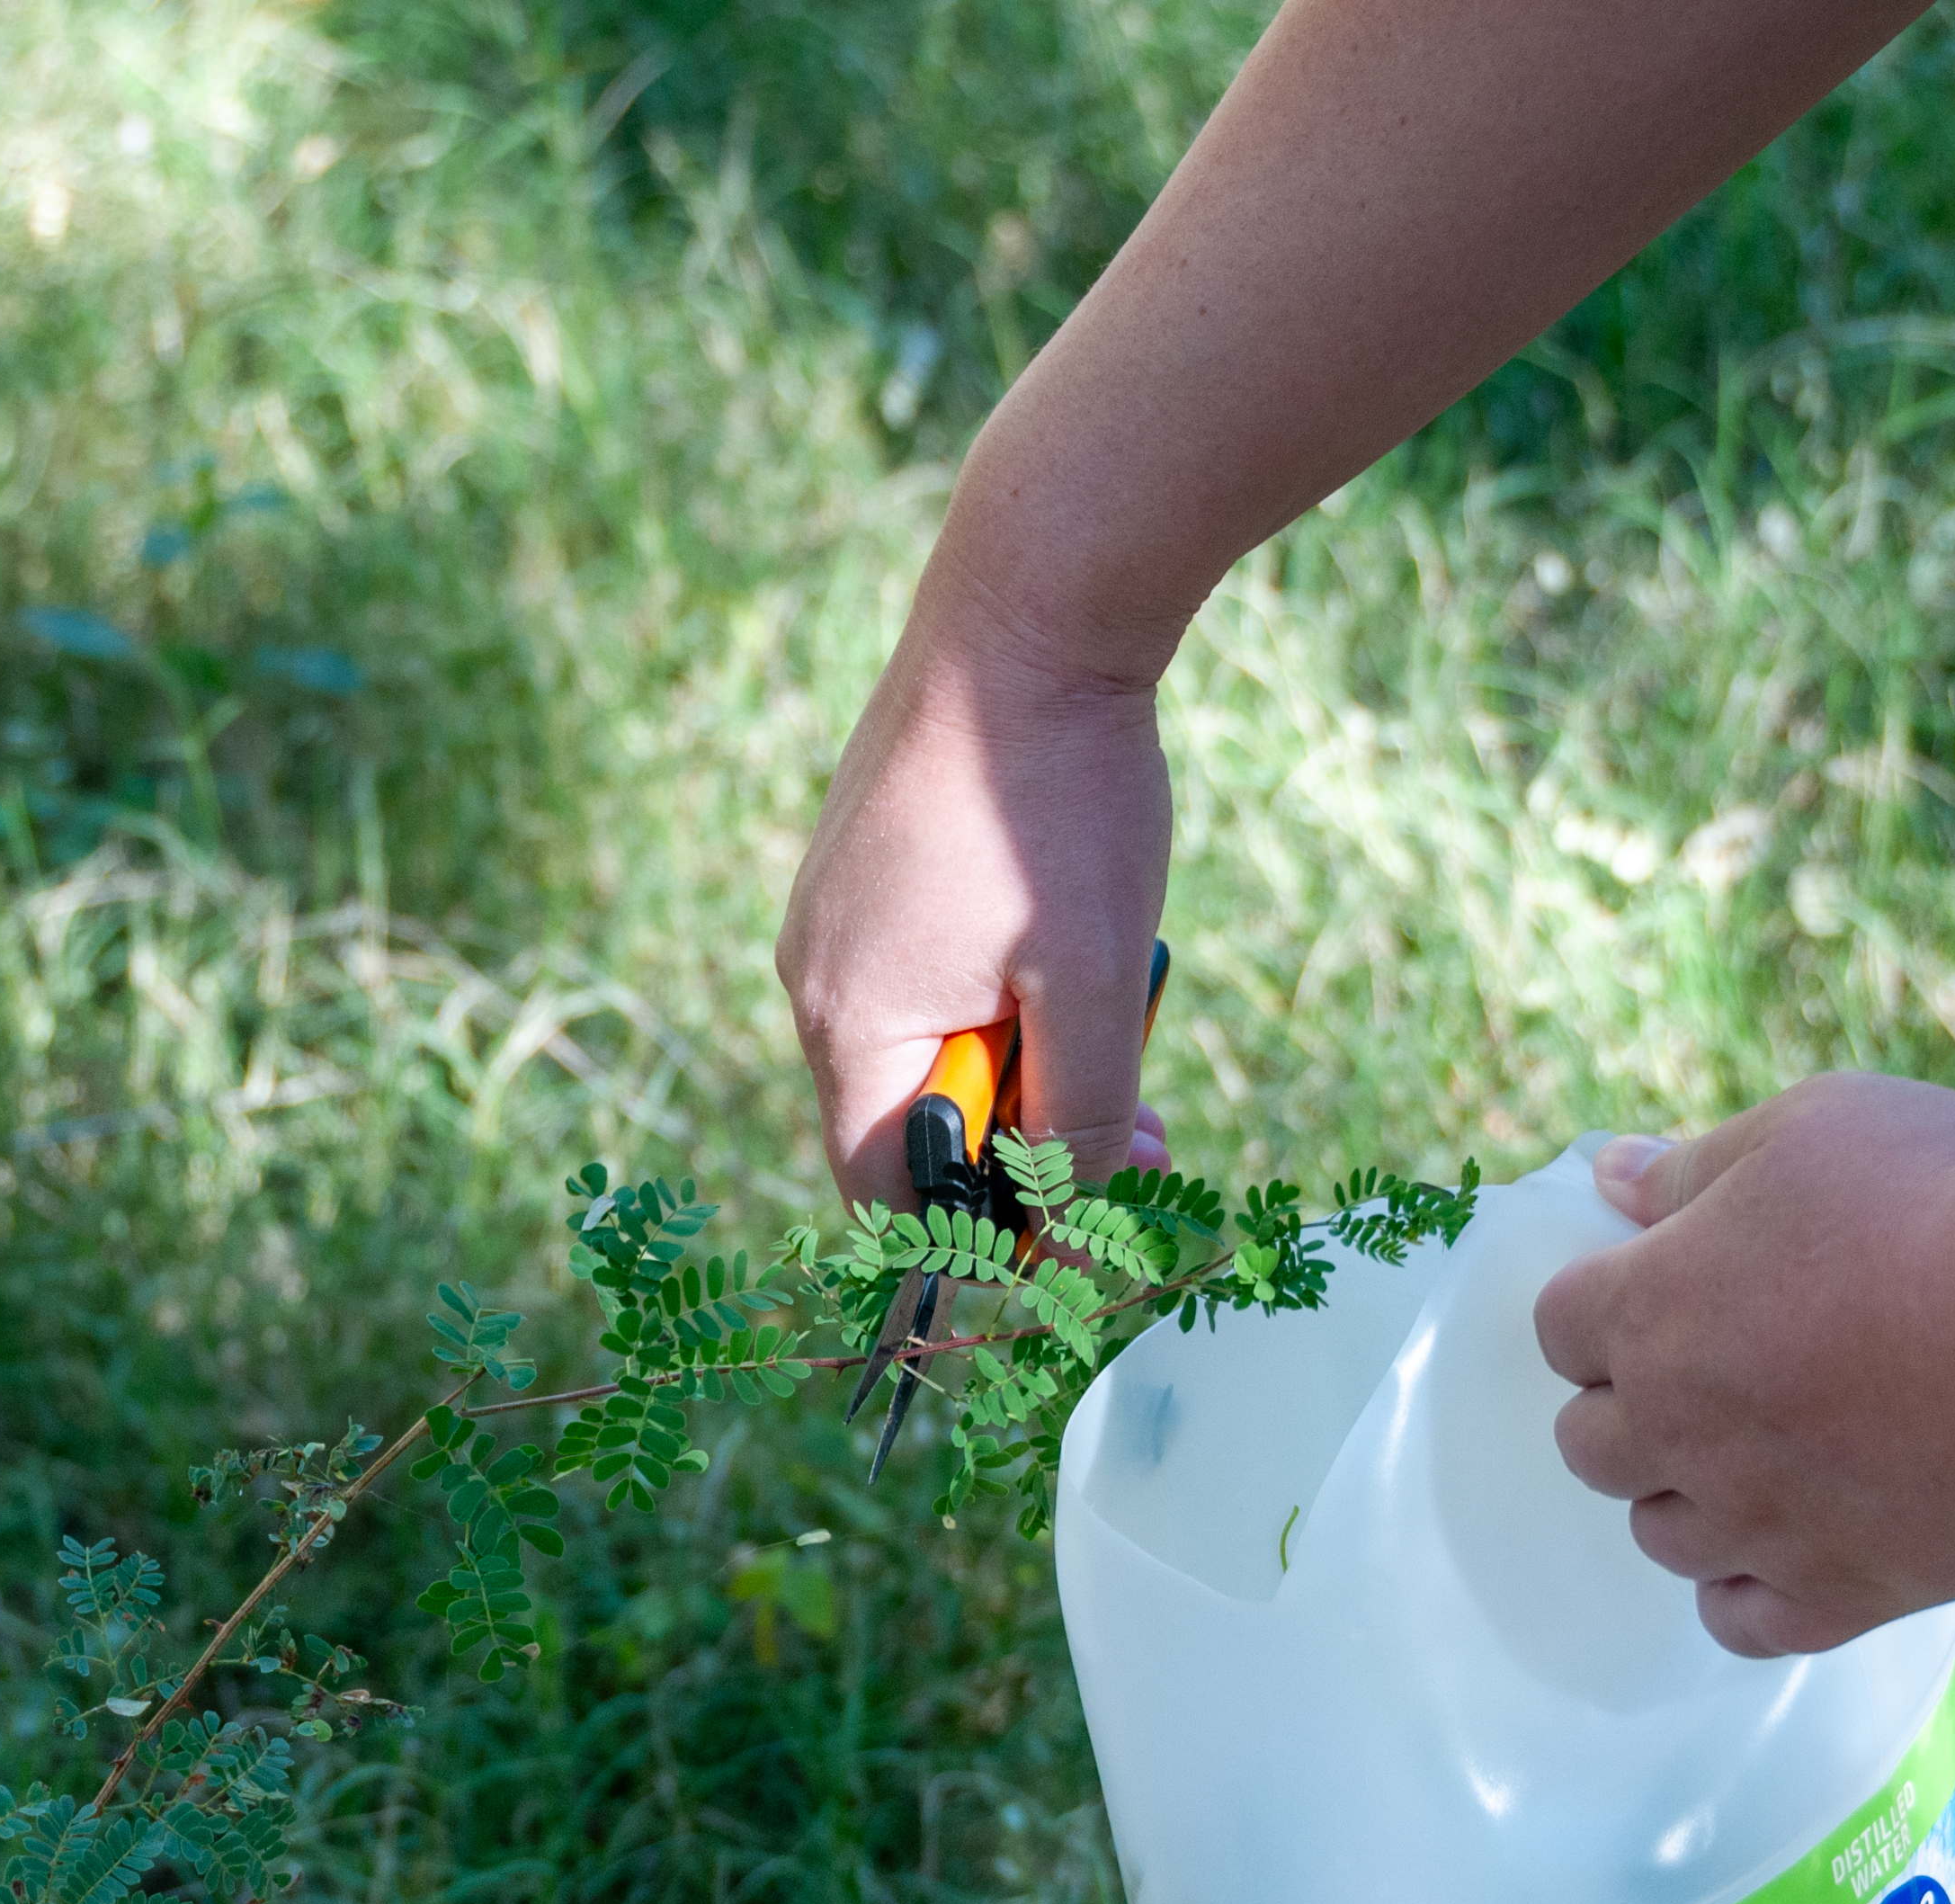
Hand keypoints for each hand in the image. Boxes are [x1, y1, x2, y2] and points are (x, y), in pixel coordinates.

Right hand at [776, 577, 1173, 1206]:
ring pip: (928, 1042)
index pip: (886, 1196)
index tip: (1083, 1236)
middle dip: (1026, 1141)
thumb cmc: (1058, 797)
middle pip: (909, 1123)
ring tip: (1116, 1001)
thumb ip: (1077, 1124)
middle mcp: (813, 973)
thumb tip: (1069, 1245)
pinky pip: (925, 970)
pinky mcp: (866, 861)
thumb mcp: (1091, 983)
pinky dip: (1002, 988)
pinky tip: (1071, 935)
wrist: (1031, 605)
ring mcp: (833, 910)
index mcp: (848, 1021)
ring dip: (1026, 1056)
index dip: (980, 1242)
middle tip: (1141, 1128)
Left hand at [1531, 1073, 1954, 1655]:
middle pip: (1589, 1444)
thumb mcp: (1811, 1128)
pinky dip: (1747, 1592)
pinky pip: (1742, 1625)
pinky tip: (1790, 1550)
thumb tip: (1611, 1175)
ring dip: (1690, 1498)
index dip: (1606, 1308)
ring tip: (1767, 1457)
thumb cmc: (1951, 1198)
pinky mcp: (1844, 1592)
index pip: (1559, 1328)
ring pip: (1661, 1537)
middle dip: (1633, 1409)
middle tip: (1721, 1373)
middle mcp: (1682, 1428)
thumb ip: (1695, 1166)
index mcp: (1653, 1309)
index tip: (1669, 1290)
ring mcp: (1758, 1523)